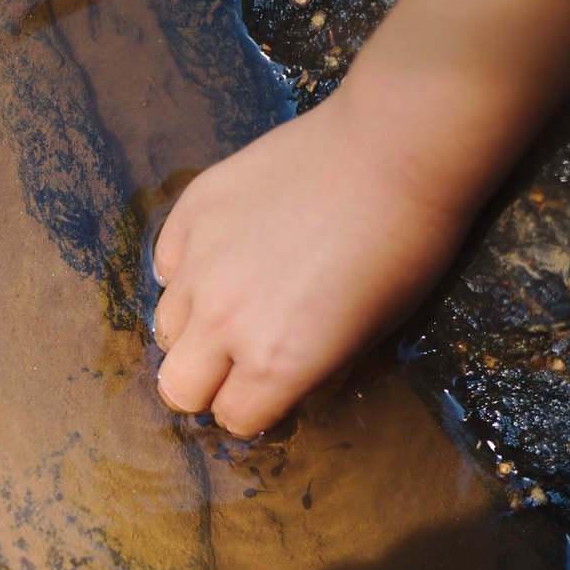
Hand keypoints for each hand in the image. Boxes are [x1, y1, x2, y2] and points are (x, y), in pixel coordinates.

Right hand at [152, 89, 466, 436]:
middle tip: (238, 360)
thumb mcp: (373, 335)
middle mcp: (223, 322)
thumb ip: (317, 375)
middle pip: (177, 389)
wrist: (393, 150)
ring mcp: (199, 263)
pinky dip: (188, 271)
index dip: (255, 409)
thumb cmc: (404, 250)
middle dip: (207, 385)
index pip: (234, 419)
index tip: (272, 390)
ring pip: (165, 327)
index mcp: (275, 363)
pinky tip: (225, 253)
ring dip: (193, 328)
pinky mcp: (192, 211)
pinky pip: (167, 264)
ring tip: (232, 300)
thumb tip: (291, 393)